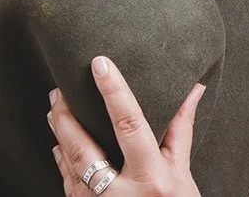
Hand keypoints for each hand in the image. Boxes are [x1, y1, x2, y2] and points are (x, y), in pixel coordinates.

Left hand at [48, 55, 205, 195]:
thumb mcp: (183, 173)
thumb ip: (180, 130)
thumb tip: (193, 89)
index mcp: (152, 177)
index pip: (130, 124)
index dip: (114, 92)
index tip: (101, 65)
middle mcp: (122, 194)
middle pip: (84, 148)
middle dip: (67, 116)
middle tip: (58, 90)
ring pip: (70, 166)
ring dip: (60, 136)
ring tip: (55, 111)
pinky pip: (69, 185)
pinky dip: (62, 163)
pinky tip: (59, 147)